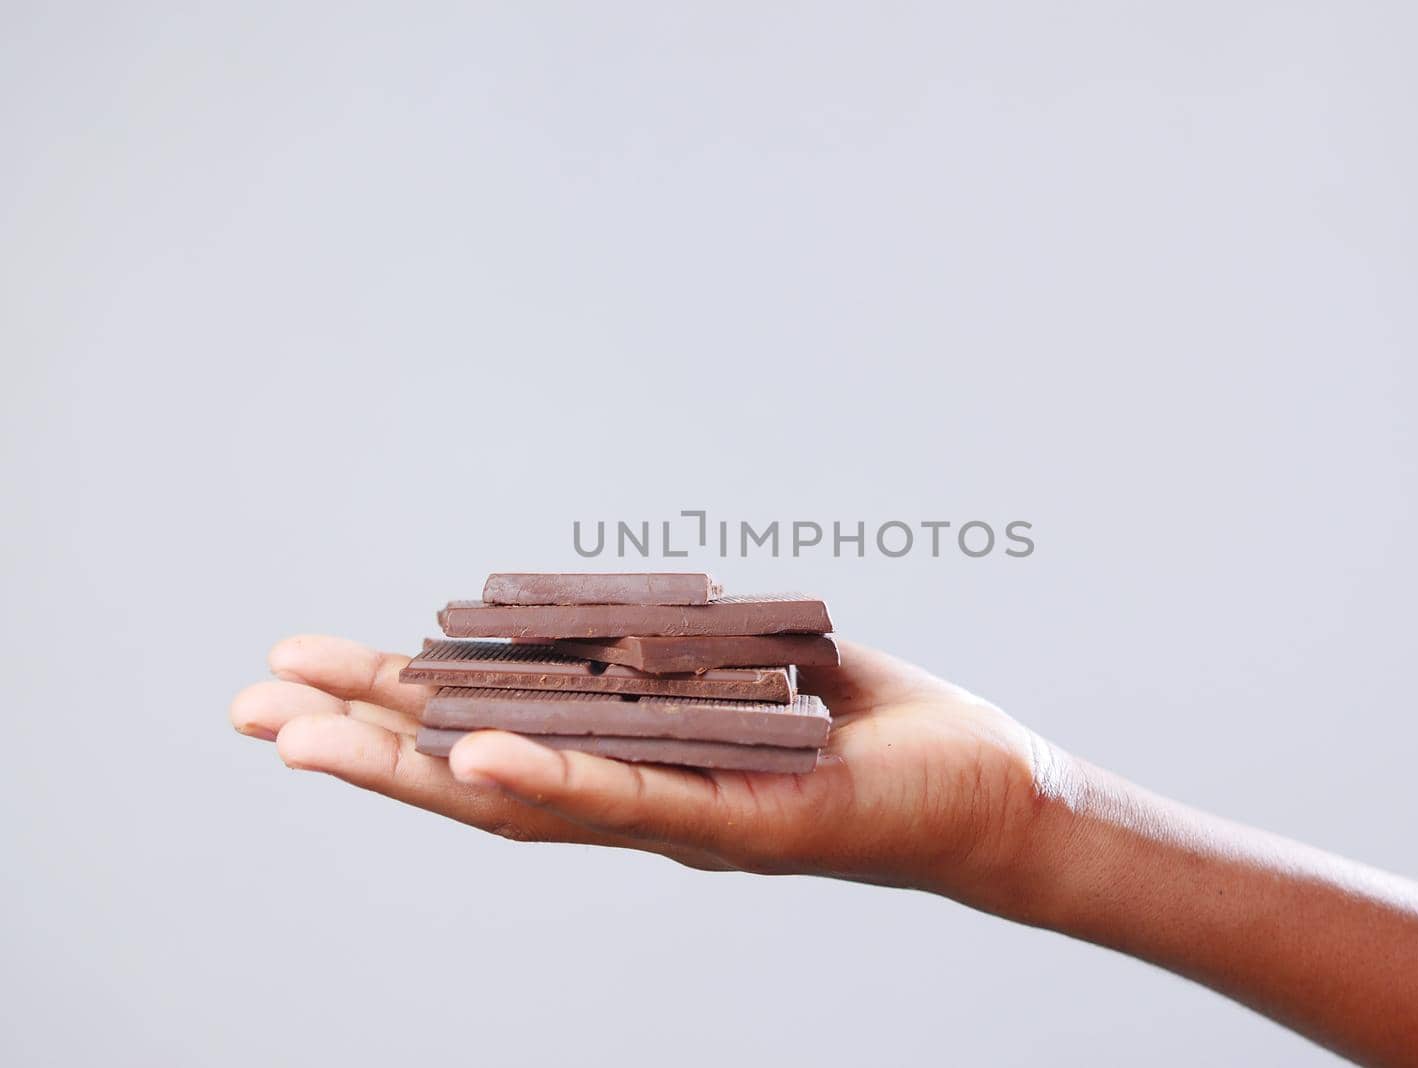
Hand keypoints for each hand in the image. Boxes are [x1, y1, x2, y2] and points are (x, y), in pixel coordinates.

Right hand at [229, 636, 1073, 900]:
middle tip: (244, 710)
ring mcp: (687, 828)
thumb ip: (667, 645)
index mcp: (632, 763)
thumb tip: (602, 603)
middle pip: (479, 780)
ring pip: (532, 806)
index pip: (493, 736)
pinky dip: (558, 783)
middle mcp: (640, 807)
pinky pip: (641, 807)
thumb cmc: (869, 729)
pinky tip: (479, 757)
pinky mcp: (752, 828)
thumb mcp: (749, 668)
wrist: (988, 792)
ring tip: (308, 738)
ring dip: (417, 775)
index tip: (304, 667)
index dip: (394, 707)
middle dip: (360, 746)